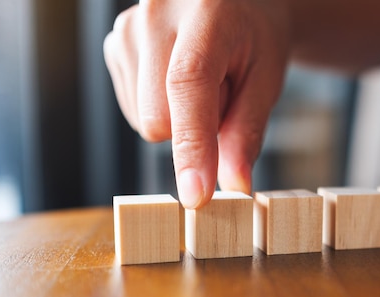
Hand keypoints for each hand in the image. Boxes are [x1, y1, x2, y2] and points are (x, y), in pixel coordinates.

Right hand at [104, 0, 289, 207]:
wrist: (235, 3)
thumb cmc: (255, 37)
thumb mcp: (266, 79)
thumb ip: (246, 132)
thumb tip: (233, 186)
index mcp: (206, 11)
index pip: (189, 85)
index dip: (192, 145)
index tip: (197, 195)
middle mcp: (156, 14)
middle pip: (158, 117)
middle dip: (193, 130)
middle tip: (223, 95)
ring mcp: (127, 28)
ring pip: (144, 120)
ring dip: (178, 118)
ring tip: (202, 81)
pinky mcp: (114, 45)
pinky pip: (135, 111)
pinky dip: (162, 110)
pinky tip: (177, 81)